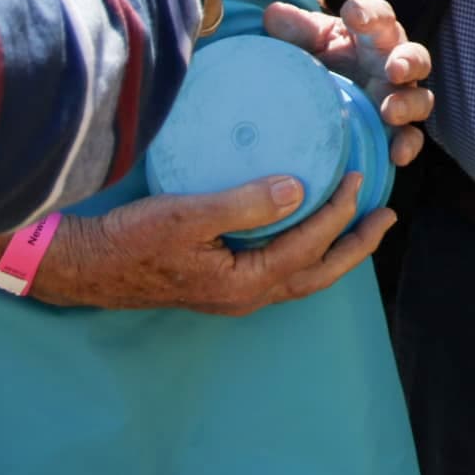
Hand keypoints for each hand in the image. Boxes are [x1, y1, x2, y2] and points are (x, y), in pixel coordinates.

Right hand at [9, 175, 392, 313]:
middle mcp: (247, 296)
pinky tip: (305, 225)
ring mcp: (234, 293)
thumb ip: (243, 204)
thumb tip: (297, 188)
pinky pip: (280, 268)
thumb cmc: (130, 241)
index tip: (360, 178)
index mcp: (244, 283)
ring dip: (335, 250)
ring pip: (301, 275)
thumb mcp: (186, 216)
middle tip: (389, 216)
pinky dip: (305, 249)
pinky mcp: (222, 283)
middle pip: (318, 274)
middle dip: (356, 246)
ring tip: (361, 223)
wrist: (86, 266)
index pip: (309, 246)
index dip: (340, 213)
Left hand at [264, 0, 434, 165]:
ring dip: (408, 104)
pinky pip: (410, 138)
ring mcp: (398, 98)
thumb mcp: (305, 43)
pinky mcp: (396, 130)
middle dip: (408, 61)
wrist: (319, 102)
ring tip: (389, 112)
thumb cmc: (320, 61)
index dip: (370, 14)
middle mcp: (393, 64)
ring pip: (420, 99)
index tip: (352, 14)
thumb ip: (294, 30)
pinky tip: (396, 154)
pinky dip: (407, 145)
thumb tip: (274, 15)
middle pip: (415, 57)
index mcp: (373, 36)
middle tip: (394, 68)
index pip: (380, 17)